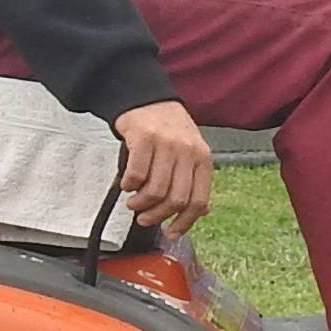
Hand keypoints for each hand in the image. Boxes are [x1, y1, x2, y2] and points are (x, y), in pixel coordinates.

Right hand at [113, 100, 212, 235]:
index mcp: (203, 159)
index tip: (171, 233)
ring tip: (133, 203)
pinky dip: (129, 186)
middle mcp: (188, 152)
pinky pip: (136, 174)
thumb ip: (192, 179)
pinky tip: (127, 184)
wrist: (147, 98)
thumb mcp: (189, 152)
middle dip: (157, 216)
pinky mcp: (144, 138)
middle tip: (144, 218)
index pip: (199, 201)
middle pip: (176, 199)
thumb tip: (197, 212)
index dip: (184, 223)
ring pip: (156, 190)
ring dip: (140, 204)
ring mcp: (167, 144)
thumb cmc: (168, 129)